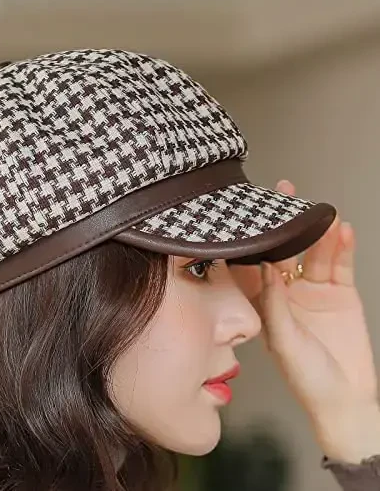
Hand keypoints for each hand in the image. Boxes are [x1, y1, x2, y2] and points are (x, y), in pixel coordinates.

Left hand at [231, 181, 379, 462]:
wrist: (346, 398)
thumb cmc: (306, 377)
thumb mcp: (284, 341)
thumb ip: (274, 305)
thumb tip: (263, 268)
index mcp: (264, 302)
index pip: (254, 264)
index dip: (251, 239)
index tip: (246, 215)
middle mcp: (285, 291)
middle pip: (284, 249)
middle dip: (284, 223)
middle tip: (282, 194)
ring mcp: (312, 289)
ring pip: (313, 252)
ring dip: (317, 231)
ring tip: (319, 210)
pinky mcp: (340, 292)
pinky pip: (340, 263)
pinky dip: (342, 247)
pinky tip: (343, 231)